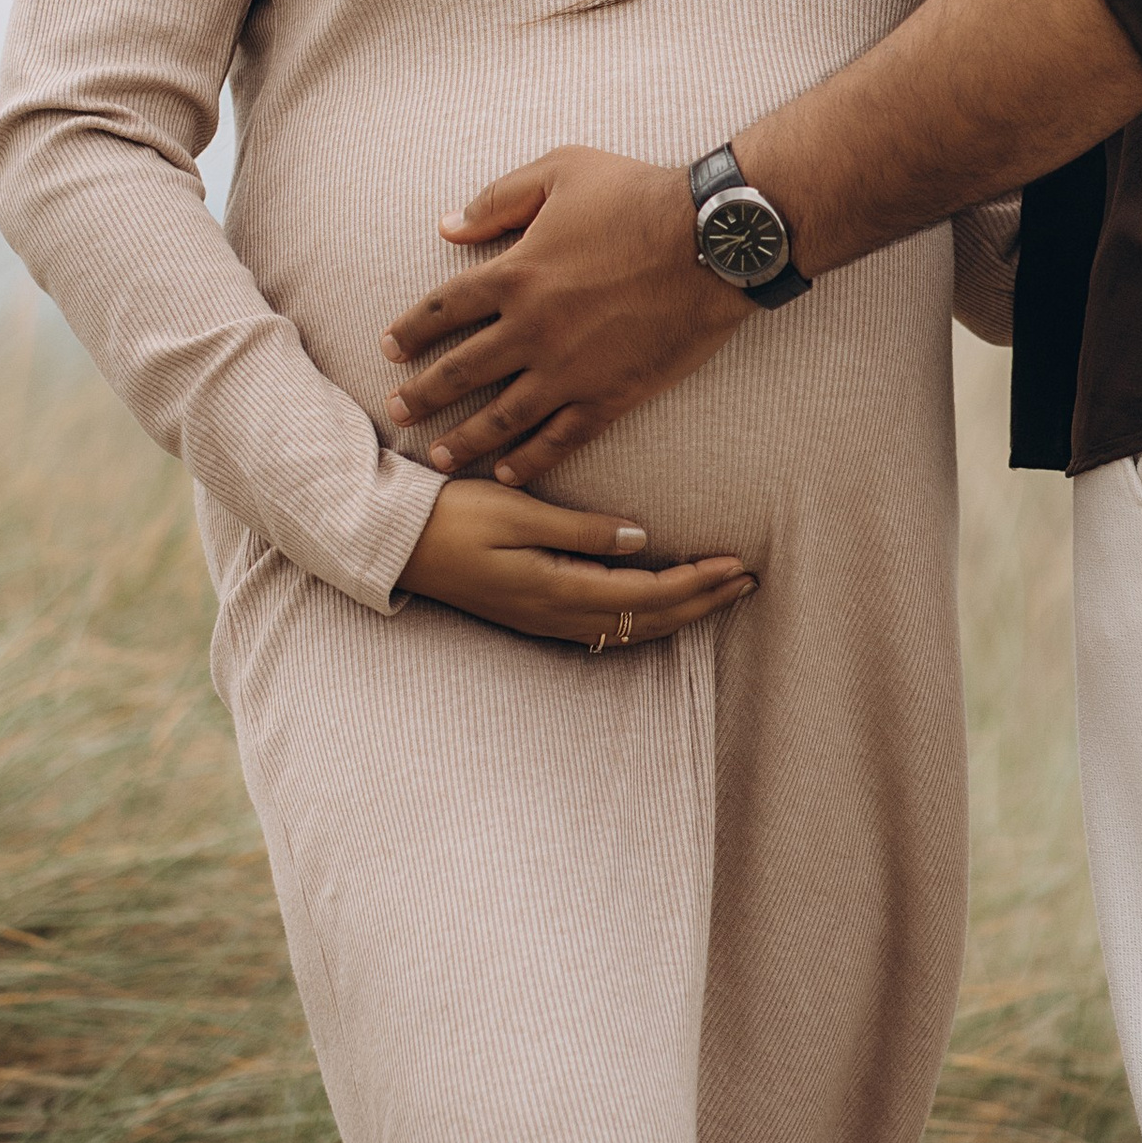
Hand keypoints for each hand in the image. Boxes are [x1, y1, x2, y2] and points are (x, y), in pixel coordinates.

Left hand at [380, 146, 750, 486]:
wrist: (713, 241)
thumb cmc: (639, 196)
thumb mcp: (562, 170)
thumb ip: (499, 198)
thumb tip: (448, 227)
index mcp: (515, 273)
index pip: (442, 309)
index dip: (410, 330)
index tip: (389, 347)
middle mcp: (531, 328)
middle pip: (459, 372)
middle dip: (422, 395)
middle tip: (397, 412)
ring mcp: (569, 369)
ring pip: (500, 418)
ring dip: (463, 439)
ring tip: (439, 457)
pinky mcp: (609, 395)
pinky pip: (560, 438)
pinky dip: (530, 460)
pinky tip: (507, 471)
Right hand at [396, 478, 754, 646]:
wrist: (394, 544)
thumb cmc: (452, 516)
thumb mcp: (517, 512)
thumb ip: (579, 531)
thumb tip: (640, 540)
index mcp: (555, 589)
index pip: (645, 596)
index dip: (696, 584)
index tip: (736, 564)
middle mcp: (554, 615)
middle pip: (645, 621)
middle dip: (701, 603)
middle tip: (747, 582)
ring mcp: (543, 621)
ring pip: (627, 630)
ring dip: (678, 614)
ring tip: (718, 595)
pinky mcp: (533, 614)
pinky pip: (604, 629)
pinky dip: (643, 620)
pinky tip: (659, 609)